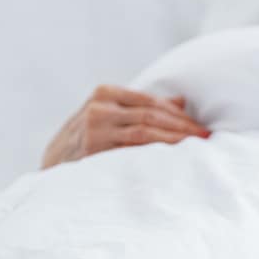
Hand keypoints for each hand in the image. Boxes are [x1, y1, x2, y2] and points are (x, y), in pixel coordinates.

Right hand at [42, 85, 208, 168]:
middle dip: (183, 127)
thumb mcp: (111, 116)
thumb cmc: (89, 140)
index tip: (201, 127)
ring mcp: (95, 129)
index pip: (152, 102)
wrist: (52, 164)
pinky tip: (174, 158)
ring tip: (196, 147)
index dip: (180, 115)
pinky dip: (157, 153)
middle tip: (206, 138)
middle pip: (152, 115)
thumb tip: (182, 101)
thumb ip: (142, 108)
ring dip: (175, 139)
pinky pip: (133, 150)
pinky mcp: (94, 150)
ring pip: (145, 132)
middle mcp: (99, 108)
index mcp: (105, 94)